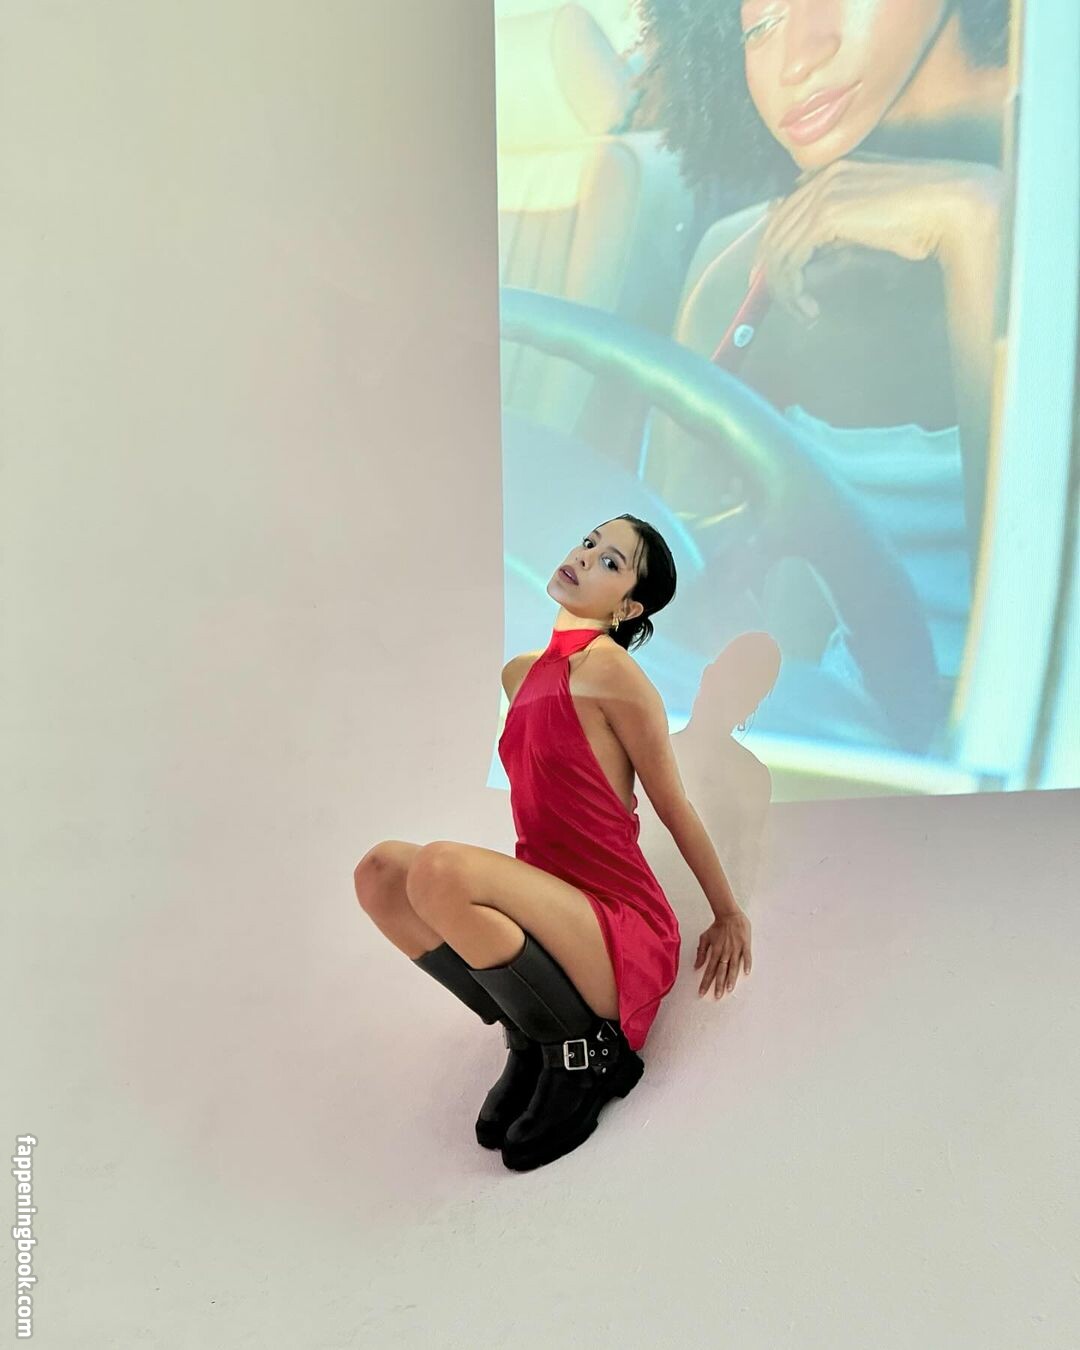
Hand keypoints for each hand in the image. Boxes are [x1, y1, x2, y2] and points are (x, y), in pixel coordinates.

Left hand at [694, 911, 751, 999]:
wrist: (729, 914)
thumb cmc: (717, 926)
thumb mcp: (705, 938)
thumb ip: (701, 952)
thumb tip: (696, 966)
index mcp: (715, 951)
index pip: (709, 970)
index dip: (705, 982)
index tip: (702, 993)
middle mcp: (725, 952)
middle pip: (721, 971)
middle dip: (718, 984)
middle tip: (717, 996)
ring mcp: (736, 949)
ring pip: (733, 966)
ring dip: (731, 978)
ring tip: (729, 989)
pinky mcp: (745, 945)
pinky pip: (746, 956)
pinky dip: (746, 964)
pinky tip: (746, 973)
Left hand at [752, 157, 1002, 320]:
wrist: (953, 207)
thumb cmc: (922, 219)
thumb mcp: (869, 226)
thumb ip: (837, 232)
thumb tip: (809, 257)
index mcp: (832, 172)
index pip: (783, 213)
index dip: (773, 250)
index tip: (775, 282)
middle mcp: (822, 177)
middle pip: (774, 232)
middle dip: (772, 275)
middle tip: (785, 306)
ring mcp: (822, 192)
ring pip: (779, 250)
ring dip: (785, 290)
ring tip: (803, 314)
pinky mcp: (826, 215)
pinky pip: (791, 259)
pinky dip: (794, 290)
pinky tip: (810, 308)